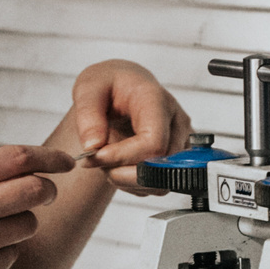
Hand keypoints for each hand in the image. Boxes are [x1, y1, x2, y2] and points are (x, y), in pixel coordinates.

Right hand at [0, 145, 69, 268]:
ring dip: (20, 226)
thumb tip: (16, 174)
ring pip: (29, 224)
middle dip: (47, 191)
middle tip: (45, 195)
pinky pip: (13, 256)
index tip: (66, 161)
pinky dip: (1, 256)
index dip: (49, 157)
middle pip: (36, 189)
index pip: (18, 157)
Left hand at [68, 60, 191, 190]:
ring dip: (129, 181)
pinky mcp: (177, 156)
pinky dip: (135, 184)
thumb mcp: (88, 89)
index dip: (124, 157)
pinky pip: (160, 184)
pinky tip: (119, 166)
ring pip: (162, 180)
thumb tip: (93, 147)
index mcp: (156, 101)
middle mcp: (176, 121)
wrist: (123, 85)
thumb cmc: (109, 84)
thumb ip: (88, 116)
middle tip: (97, 162)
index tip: (96, 157)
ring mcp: (181, 139)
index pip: (153, 142)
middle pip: (161, 165)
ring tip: (107, 163)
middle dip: (123, 172)